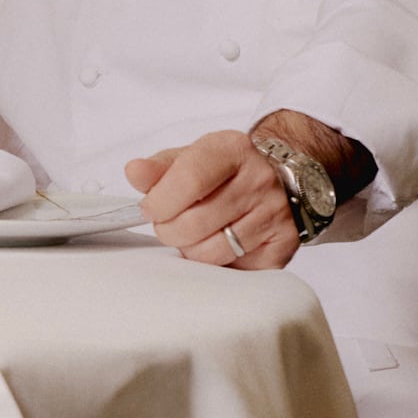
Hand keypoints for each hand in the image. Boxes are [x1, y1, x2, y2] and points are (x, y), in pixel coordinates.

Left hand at [124, 130, 295, 270]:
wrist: (275, 177)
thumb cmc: (224, 171)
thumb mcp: (190, 158)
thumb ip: (158, 168)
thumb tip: (134, 171)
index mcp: (233, 149)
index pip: (189, 180)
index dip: (160, 202)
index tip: (150, 209)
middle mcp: (260, 179)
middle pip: (194, 223)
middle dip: (168, 230)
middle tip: (169, 224)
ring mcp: (275, 213)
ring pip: (210, 252)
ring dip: (190, 249)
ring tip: (194, 235)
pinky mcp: (283, 244)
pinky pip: (232, 268)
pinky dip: (216, 263)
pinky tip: (220, 243)